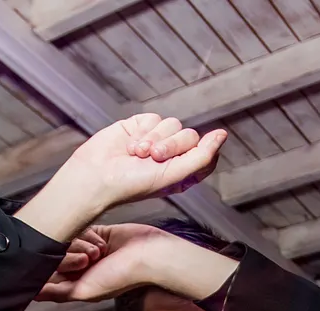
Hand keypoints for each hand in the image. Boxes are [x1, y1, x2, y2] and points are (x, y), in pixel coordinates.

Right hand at [17, 115, 227, 240]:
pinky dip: (142, 130)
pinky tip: (130, 145)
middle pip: (190, 135)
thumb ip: (202, 156)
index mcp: (183, 173)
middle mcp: (172, 156)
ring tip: (137, 154)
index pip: (206, 154)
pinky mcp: (140, 127)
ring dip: (153, 138)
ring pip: (172, 123)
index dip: (200, 151)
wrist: (97, 176)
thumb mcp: (174, 176)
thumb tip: (222, 134)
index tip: (186, 157)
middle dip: (171, 145)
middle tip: (153, 158)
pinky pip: (153, 117)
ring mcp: (155, 140)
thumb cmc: (133, 184)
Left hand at [38, 224, 167, 302]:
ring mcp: (89, 250)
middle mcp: (82, 269)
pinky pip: (81, 228)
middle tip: (88, 260)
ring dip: (81, 244)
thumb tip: (32, 293)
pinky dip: (88, 234)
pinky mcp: (98, 234)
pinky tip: (102, 242)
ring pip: (67, 239)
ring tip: (99, 252)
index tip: (61, 263)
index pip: (50, 272)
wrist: (149, 257)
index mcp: (77, 285)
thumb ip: (56, 292)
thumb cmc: (123, 278)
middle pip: (57, 254)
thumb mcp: (85, 291)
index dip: (54, 266)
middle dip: (70, 255)